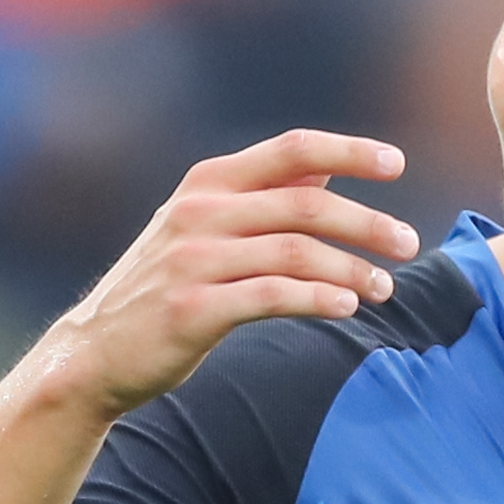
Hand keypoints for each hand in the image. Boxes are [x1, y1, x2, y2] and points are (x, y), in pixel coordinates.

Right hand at [34, 130, 417, 418]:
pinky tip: (348, 307)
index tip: (397, 164)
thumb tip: (327, 170)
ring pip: (296, 252)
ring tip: (385, 288)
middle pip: (305, 204)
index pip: (291, 151)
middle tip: (409, 243)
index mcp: (208, 184)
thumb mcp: (206, 229)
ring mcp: (192, 260)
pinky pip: (272, 296)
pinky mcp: (192, 309)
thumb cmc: (164, 290)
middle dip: (367, 222)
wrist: (94, 353)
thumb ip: (263, 198)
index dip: (349, 151)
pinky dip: (318, 300)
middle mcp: (200, 213)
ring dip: (352, 269)